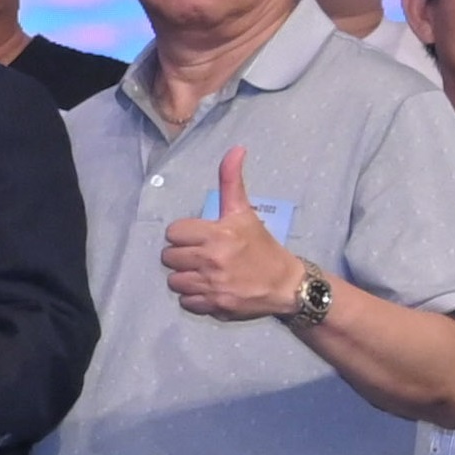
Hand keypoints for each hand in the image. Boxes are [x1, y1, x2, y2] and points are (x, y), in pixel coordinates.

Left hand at [161, 152, 313, 323]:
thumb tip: (236, 149)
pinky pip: (185, 302)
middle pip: (169, 257)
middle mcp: (211, 260)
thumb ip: (232, 181)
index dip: (184, 234)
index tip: (199, 237)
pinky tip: (209, 289)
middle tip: (201, 256)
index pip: (174, 232)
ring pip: (174, 280)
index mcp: (217, 234)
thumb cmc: (261, 246)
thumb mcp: (244, 212)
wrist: (285, 284)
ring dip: (185, 277)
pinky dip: (194, 298)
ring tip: (203, 273)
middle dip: (182, 255)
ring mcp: (212, 285)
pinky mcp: (214, 306)